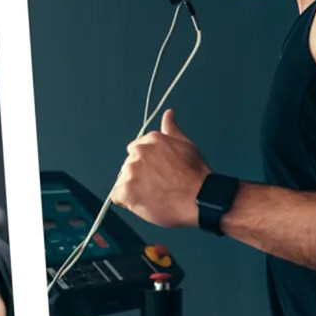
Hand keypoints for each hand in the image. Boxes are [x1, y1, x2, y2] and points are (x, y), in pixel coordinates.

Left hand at [112, 110, 210, 227]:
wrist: (199, 198)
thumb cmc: (196, 174)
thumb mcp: (186, 145)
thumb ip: (171, 129)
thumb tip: (168, 113)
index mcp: (151, 140)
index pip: (135, 150)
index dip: (146, 164)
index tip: (157, 172)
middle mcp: (138, 152)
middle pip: (128, 166)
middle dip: (138, 176)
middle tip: (158, 186)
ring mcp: (130, 171)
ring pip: (122, 181)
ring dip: (133, 189)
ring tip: (154, 195)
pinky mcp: (126, 190)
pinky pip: (117, 196)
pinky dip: (127, 201)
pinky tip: (143, 202)